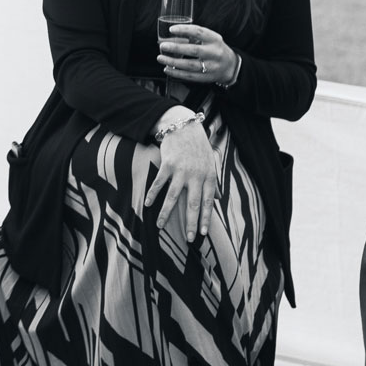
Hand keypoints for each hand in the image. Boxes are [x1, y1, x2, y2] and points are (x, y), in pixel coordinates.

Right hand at [145, 119, 216, 243]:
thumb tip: (218, 199)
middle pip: (193, 204)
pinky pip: (159, 183)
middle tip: (188, 239)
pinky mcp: (168, 164)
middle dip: (190, 223)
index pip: (208, 202)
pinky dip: (152, 194)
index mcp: (209, 177)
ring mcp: (181, 170)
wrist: (184, 126)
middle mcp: (196, 175)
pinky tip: (147, 204)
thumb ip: (213, 182)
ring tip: (160, 226)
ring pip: (173, 197)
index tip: (202, 233)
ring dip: (166, 213)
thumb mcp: (211, 163)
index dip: (205, 218)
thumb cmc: (198, 147)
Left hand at [159, 24, 238, 86]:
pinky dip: (176, 73)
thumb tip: (170, 37)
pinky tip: (167, 69)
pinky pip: (189, 76)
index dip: (184, 30)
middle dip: (176, 48)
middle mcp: (214, 53)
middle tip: (163, 46)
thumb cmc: (215, 49)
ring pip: (190, 65)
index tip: (171, 29)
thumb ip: (194, 37)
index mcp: (214, 39)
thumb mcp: (210, 39)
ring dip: (172, 62)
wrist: (229, 66)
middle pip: (194, 50)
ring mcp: (211, 66)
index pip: (199, 32)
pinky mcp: (206, 77)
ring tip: (161, 58)